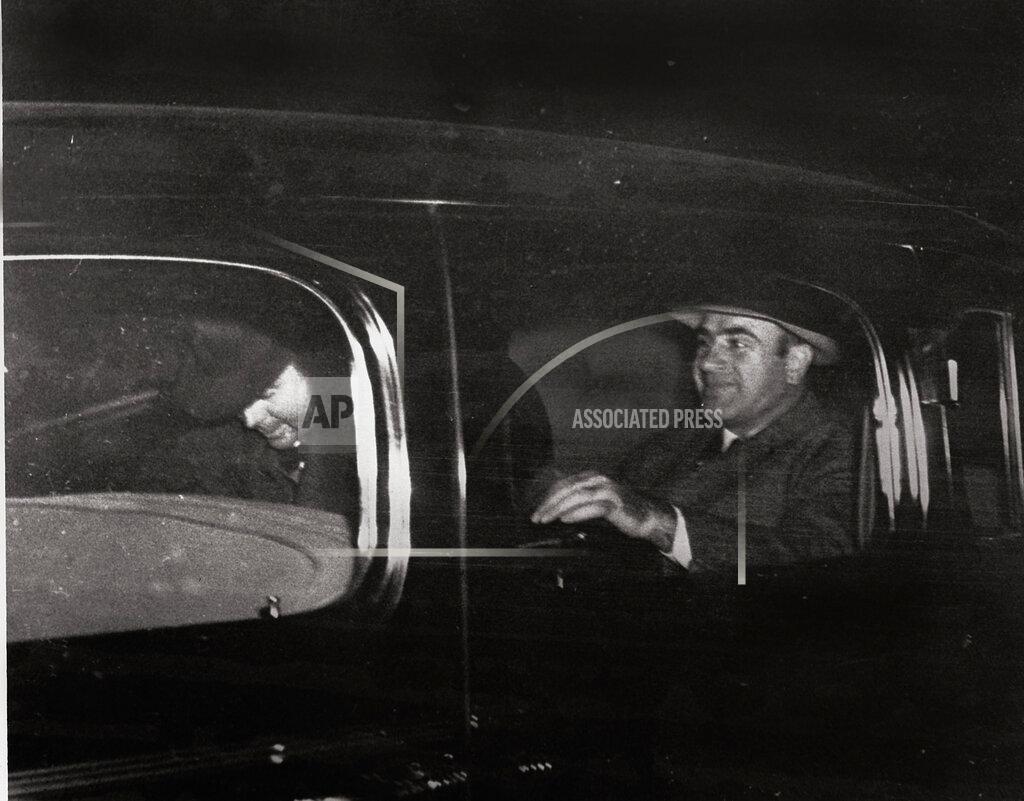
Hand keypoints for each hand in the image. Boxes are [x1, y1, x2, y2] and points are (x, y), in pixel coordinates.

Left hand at [530, 471, 675, 551]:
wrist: (647, 515)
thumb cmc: (620, 509)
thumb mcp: (595, 501)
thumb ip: (578, 501)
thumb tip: (557, 508)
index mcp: (591, 477)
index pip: (563, 484)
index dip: (548, 497)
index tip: (538, 511)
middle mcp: (598, 480)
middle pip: (567, 488)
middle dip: (549, 503)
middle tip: (537, 517)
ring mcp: (607, 490)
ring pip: (577, 496)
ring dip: (558, 508)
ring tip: (547, 519)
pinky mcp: (615, 504)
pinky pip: (593, 507)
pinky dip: (578, 513)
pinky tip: (566, 519)